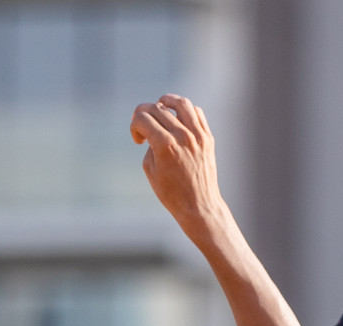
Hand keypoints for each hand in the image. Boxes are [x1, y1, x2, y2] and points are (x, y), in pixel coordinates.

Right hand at [129, 94, 226, 235]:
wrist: (199, 206)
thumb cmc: (171, 193)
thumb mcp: (150, 169)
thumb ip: (149, 144)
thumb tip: (152, 128)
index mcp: (165, 146)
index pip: (142, 118)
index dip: (134, 125)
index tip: (138, 140)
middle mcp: (182, 136)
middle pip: (157, 108)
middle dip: (144, 114)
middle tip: (143, 127)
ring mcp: (197, 135)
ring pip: (180, 103)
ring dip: (165, 101)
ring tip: (160, 107)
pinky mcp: (207, 138)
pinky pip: (196, 113)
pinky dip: (184, 111)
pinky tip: (177, 118)